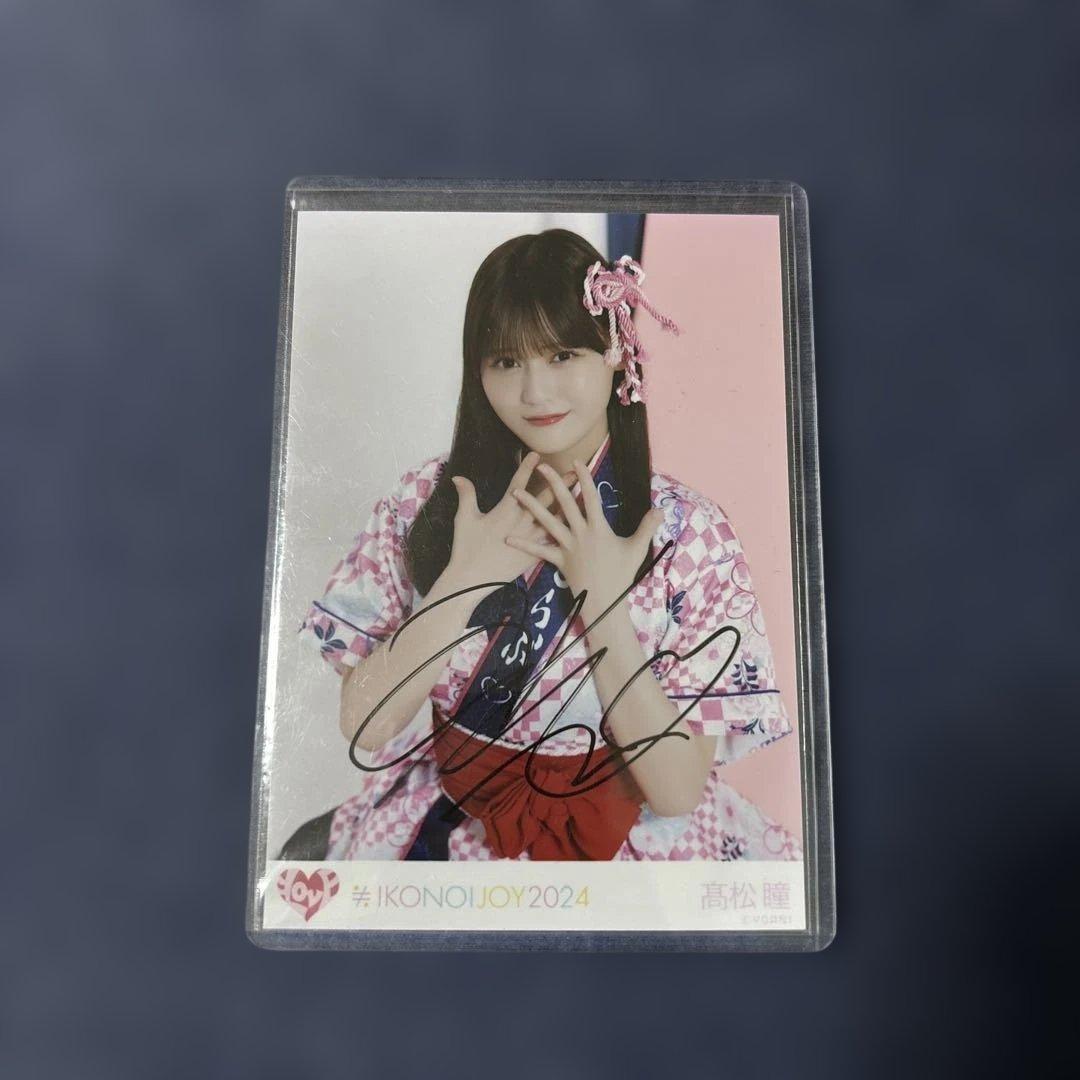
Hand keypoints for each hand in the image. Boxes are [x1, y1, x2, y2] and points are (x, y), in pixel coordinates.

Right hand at [441, 452, 572, 594]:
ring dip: (569, 506)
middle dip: (560, 483)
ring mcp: (531, 538)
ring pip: (555, 518)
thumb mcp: (464, 519)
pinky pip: (554, 540)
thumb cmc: (466, 548)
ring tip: (583, 497)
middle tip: (575, 472)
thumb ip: (466, 495)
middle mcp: (522, 521)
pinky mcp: (534, 554)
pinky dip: (566, 533)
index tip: (536, 454)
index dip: (527, 467)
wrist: (473, 579)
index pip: (519, 483)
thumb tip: (458, 477)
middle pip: (545, 498)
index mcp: (505, 509)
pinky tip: (578, 528)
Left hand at [506, 460, 662, 621]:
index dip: (585, 478)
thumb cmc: (622, 575)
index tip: (577, 462)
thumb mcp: (637, 549)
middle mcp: (581, 534)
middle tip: (543, 467)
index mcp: (599, 528)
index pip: (591, 497)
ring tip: (516, 494)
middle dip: (554, 483)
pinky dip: (524, 544)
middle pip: (566, 504)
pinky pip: (539, 551)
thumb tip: (661, 508)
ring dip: (531, 507)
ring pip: (547, 522)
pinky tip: (507, 537)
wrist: (606, 602)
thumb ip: (647, 526)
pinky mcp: (558, 561)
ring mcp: (567, 547)